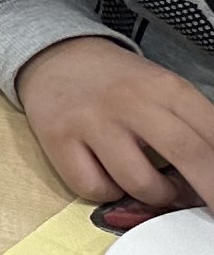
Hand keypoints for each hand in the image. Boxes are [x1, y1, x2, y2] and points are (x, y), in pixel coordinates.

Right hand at [18, 35, 213, 210]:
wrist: (57, 57)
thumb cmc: (120, 84)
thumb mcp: (165, 91)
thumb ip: (194, 126)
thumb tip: (213, 175)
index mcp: (165, 87)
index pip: (213, 135)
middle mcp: (129, 101)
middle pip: (188, 155)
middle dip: (211, 192)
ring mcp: (91, 121)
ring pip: (140, 183)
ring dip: (158, 196)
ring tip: (156, 188)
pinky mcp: (57, 139)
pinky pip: (94, 188)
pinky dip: (108, 192)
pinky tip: (110, 177)